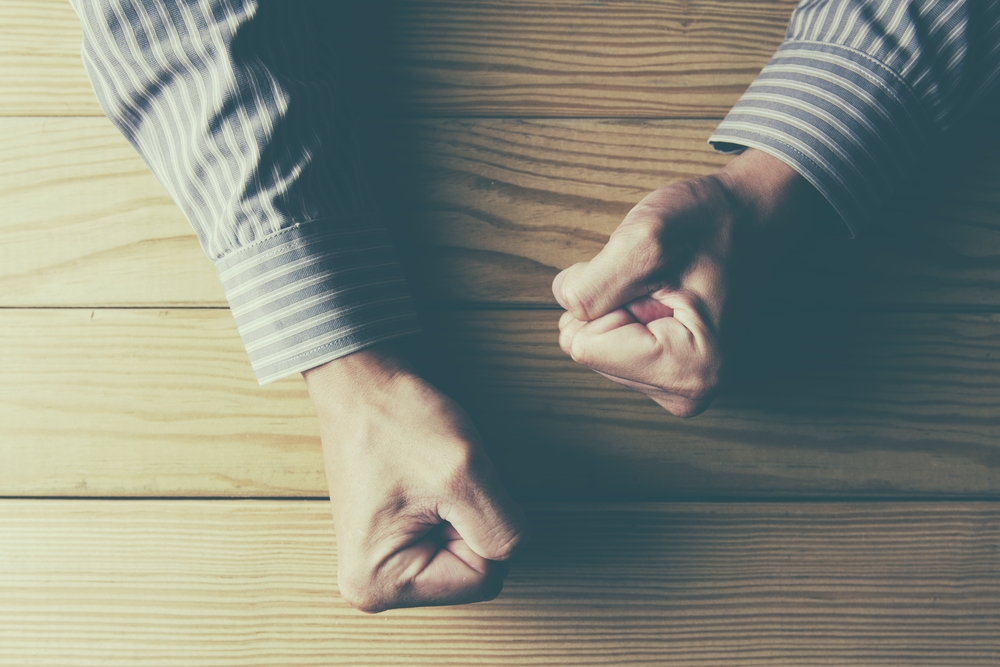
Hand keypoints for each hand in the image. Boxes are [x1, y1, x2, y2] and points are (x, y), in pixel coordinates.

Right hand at [303, 344, 528, 612]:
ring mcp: (384, 564)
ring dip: (466, 509)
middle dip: (474, 519)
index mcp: (380, 583)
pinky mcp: (394, 542)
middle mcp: (375, 585)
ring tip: (434, 476)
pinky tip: (431, 480)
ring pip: (467, 551)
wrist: (361, 383)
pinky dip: (456, 505)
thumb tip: (513, 549)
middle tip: (443, 480)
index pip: (482, 579)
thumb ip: (504, 527)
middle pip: (474, 572)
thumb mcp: (466, 473)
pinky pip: (452, 536)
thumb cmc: (396, 419)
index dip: (484, 525)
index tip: (449, 486)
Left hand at [552, 149, 819, 416]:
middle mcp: (687, 391)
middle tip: (658, 280)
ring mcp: (678, 387)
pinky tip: (662, 297)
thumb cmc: (708, 222)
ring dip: (619, 306)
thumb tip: (566, 309)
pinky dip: (625, 314)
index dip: (606, 300)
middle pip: (589, 352)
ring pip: (596, 348)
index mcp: (689, 368)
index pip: (584, 346)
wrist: (750, 217)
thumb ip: (592, 286)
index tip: (653, 279)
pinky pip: (609, 346)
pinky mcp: (668, 376)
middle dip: (612, 305)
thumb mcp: (644, 238)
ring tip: (665, 285)